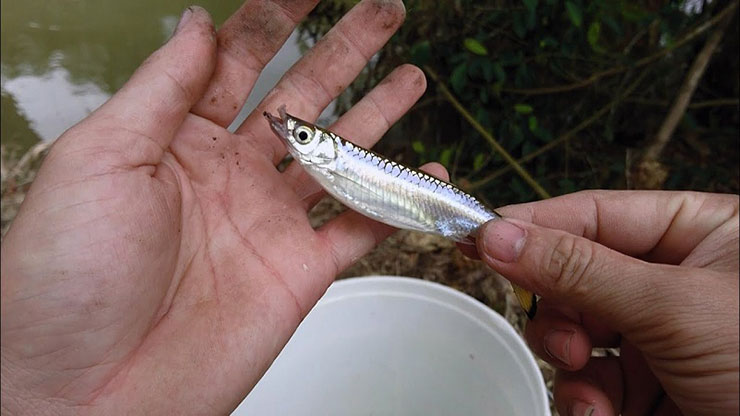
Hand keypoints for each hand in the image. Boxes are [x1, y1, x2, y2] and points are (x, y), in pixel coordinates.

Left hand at [1, 1, 442, 413]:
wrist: (85, 392)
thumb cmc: (65, 279)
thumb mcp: (99, 160)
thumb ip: (162, 90)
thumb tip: (197, 22)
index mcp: (177, 140)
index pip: (237, 59)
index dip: (276, 16)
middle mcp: (229, 176)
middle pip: (302, 97)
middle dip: (344, 52)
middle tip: (382, 12)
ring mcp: (268, 223)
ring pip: (339, 158)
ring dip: (377, 118)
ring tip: (410, 79)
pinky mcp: (298, 271)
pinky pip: (361, 230)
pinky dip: (398, 204)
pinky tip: (425, 174)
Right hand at [476, 190, 738, 414]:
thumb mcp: (673, 305)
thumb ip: (579, 268)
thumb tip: (498, 235)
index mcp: (701, 232)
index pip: (596, 213)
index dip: (536, 225)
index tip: (478, 236)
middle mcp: (678, 277)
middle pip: (577, 272)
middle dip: (560, 309)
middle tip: (560, 334)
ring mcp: (661, 332)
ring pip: (578, 329)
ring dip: (570, 361)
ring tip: (587, 383)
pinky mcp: (651, 382)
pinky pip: (593, 377)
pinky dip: (586, 398)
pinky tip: (599, 413)